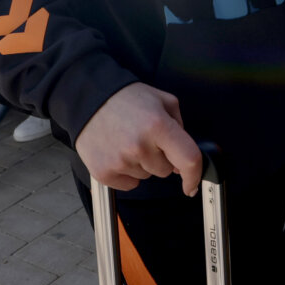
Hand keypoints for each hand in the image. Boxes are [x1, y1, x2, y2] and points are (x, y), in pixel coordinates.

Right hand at [75, 82, 202, 196]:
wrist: (89, 100)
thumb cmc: (127, 99)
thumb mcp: (163, 101)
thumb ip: (180, 128)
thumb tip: (182, 161)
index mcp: (159, 125)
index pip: (188, 159)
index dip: (194, 176)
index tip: (192, 185)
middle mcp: (140, 146)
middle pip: (166, 170)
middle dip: (161, 157)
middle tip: (145, 137)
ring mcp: (120, 161)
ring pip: (147, 176)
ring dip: (142, 163)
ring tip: (128, 141)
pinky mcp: (104, 173)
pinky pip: (129, 184)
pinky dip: (127, 173)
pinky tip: (118, 152)